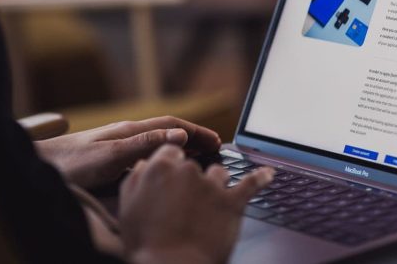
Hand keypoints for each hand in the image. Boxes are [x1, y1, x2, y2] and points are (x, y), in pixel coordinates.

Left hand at [35, 116, 220, 188]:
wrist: (38, 168)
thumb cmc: (71, 164)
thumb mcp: (110, 156)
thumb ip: (144, 145)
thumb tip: (180, 137)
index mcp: (129, 131)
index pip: (172, 126)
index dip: (196, 133)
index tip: (218, 142)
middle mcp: (125, 135)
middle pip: (167, 133)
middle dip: (193, 140)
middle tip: (216, 152)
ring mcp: (117, 147)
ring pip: (157, 145)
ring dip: (179, 150)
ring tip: (197, 162)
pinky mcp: (109, 161)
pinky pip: (145, 157)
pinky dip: (162, 161)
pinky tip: (163, 173)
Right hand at [120, 144, 274, 263]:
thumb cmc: (147, 244)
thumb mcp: (128, 207)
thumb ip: (137, 180)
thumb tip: (146, 165)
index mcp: (160, 168)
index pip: (172, 152)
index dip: (172, 166)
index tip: (173, 178)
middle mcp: (188, 171)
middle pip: (194, 166)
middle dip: (191, 181)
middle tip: (186, 205)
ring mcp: (212, 185)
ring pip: (219, 173)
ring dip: (216, 184)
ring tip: (213, 202)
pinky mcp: (233, 202)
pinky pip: (252, 183)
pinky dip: (261, 177)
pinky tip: (268, 174)